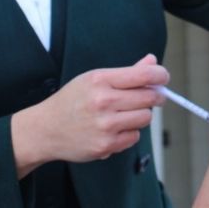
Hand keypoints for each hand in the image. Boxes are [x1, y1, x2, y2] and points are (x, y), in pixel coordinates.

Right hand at [12, 54, 167, 175]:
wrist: (45, 129)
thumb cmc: (72, 101)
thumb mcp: (94, 78)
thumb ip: (126, 72)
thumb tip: (152, 63)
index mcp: (100, 80)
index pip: (143, 75)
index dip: (160, 75)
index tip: (163, 78)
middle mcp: (103, 102)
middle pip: (149, 98)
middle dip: (155, 96)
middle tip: (151, 96)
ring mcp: (105, 125)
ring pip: (145, 118)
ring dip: (141, 115)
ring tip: (125, 113)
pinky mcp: (106, 145)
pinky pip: (134, 136)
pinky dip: (129, 132)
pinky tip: (114, 129)